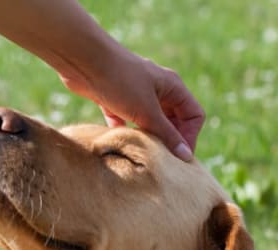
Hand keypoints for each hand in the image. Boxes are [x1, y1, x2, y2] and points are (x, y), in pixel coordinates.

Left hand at [59, 51, 204, 161]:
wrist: (83, 61)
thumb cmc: (120, 81)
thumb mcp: (147, 111)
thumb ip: (167, 134)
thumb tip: (186, 156)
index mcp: (172, 87)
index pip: (193, 115)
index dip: (190, 137)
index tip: (177, 158)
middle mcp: (157, 89)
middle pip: (172, 121)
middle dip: (168, 140)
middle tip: (159, 160)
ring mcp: (135, 95)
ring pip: (149, 122)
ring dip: (147, 138)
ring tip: (142, 155)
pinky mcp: (114, 100)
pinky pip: (125, 122)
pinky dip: (125, 133)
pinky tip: (120, 144)